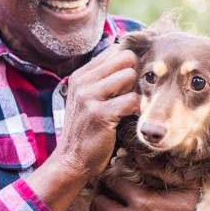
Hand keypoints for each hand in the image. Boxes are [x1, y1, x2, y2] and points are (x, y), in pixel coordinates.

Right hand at [54, 46, 139, 179]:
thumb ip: (104, 80)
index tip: (128, 85)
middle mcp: (83, 81)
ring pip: (130, 76)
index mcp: (82, 75)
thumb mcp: (88, 99)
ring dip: (136, 92)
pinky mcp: (99, 114)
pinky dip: (136, 110)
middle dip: (135, 75)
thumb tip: (131, 59)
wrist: (72, 160)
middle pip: (126, 57)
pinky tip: (130, 119)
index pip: (116, 50)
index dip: (129, 65)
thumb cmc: (88, 129)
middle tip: (130, 95)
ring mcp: (89, 96)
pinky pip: (131, 100)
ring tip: (129, 108)